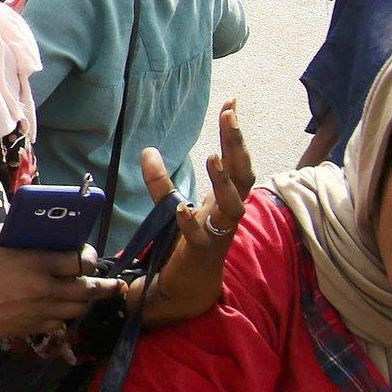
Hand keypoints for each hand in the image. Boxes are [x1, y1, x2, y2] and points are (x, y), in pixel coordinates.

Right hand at [0, 226, 125, 340]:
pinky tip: (58, 310)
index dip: (88, 256)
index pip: (79, 260)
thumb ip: (12, 234)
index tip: (86, 253)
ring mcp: (38, 312)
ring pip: (77, 309)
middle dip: (104, 285)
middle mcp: (44, 289)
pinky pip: (59, 324)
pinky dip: (63, 316)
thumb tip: (30, 231)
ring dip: (85, 301)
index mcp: (34, 263)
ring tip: (88, 295)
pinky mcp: (29, 329)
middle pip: (89, 289)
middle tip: (112, 282)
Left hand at [135, 102, 255, 325]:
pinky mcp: (199, 254)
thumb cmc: (183, 245)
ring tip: (212, 157)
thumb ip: (160, 182)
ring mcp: (217, 234)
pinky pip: (200, 237)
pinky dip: (191, 222)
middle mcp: (227, 214)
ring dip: (224, 182)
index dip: (235, 134)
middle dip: (237, 145)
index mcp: (224, 200)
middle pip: (243, 176)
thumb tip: (147, 150)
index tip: (232, 103)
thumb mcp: (170, 206)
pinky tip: (181, 208)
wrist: (181, 288)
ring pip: (233, 207)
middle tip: (229, 115)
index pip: (236, 161)